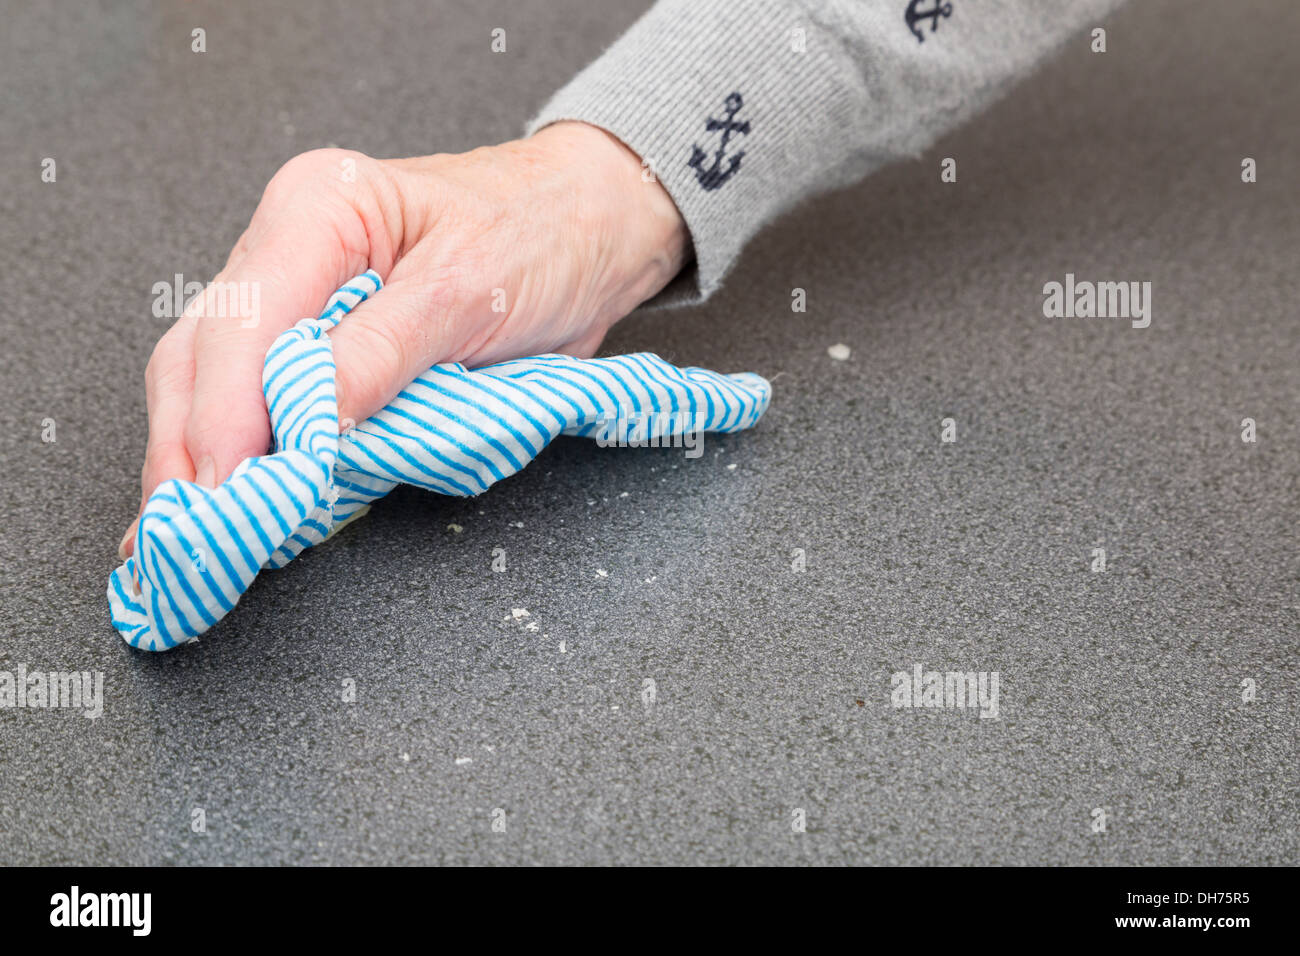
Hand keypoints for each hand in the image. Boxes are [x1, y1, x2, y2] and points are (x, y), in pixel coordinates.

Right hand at [121, 123, 687, 557]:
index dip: (227, 415)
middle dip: (190, 449)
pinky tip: (235, 500)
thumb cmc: (542, 236)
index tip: (231, 489)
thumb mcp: (470, 290)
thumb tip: (308, 428)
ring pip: (212, 382)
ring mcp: (297, 297)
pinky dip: (246, 456)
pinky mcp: (319, 343)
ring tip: (191, 535)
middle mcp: (288, 248)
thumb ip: (382, 355)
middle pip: (203, 355)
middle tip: (189, 535)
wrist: (587, 231)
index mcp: (316, 208)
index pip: (243, 321)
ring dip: (199, 461)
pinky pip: (261, 401)